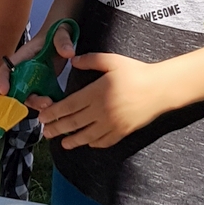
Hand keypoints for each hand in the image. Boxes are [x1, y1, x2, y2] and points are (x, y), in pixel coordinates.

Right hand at [0, 24, 75, 111]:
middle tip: (44, 102)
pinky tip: (57, 105)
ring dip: (38, 104)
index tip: (4, 90)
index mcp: (25, 55)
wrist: (64, 36)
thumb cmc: (58, 32)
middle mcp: (26, 69)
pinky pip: (41, 97)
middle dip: (28, 98)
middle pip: (18, 88)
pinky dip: (47, 104)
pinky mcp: (43, 84)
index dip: (2, 79)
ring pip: (29, 96)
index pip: (7, 67)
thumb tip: (68, 52)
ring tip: (52, 105)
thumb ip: (63, 40)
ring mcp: (34, 78)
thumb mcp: (62, 32)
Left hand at [33, 51, 167, 148]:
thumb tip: (72, 60)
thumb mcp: (112, 61)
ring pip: (87, 136)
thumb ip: (90, 60)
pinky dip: (94, 143)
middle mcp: (102, 111)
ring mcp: (113, 124)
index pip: (69, 106)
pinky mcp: (123, 131)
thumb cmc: (136, 72)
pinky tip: (88, 143)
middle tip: (45, 133)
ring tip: (62, 143)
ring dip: (72, 141)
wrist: (160, 89)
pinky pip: (104, 141)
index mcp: (96, 93)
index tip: (43, 117)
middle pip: (74, 123)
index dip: (54, 113)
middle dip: (57, 129)